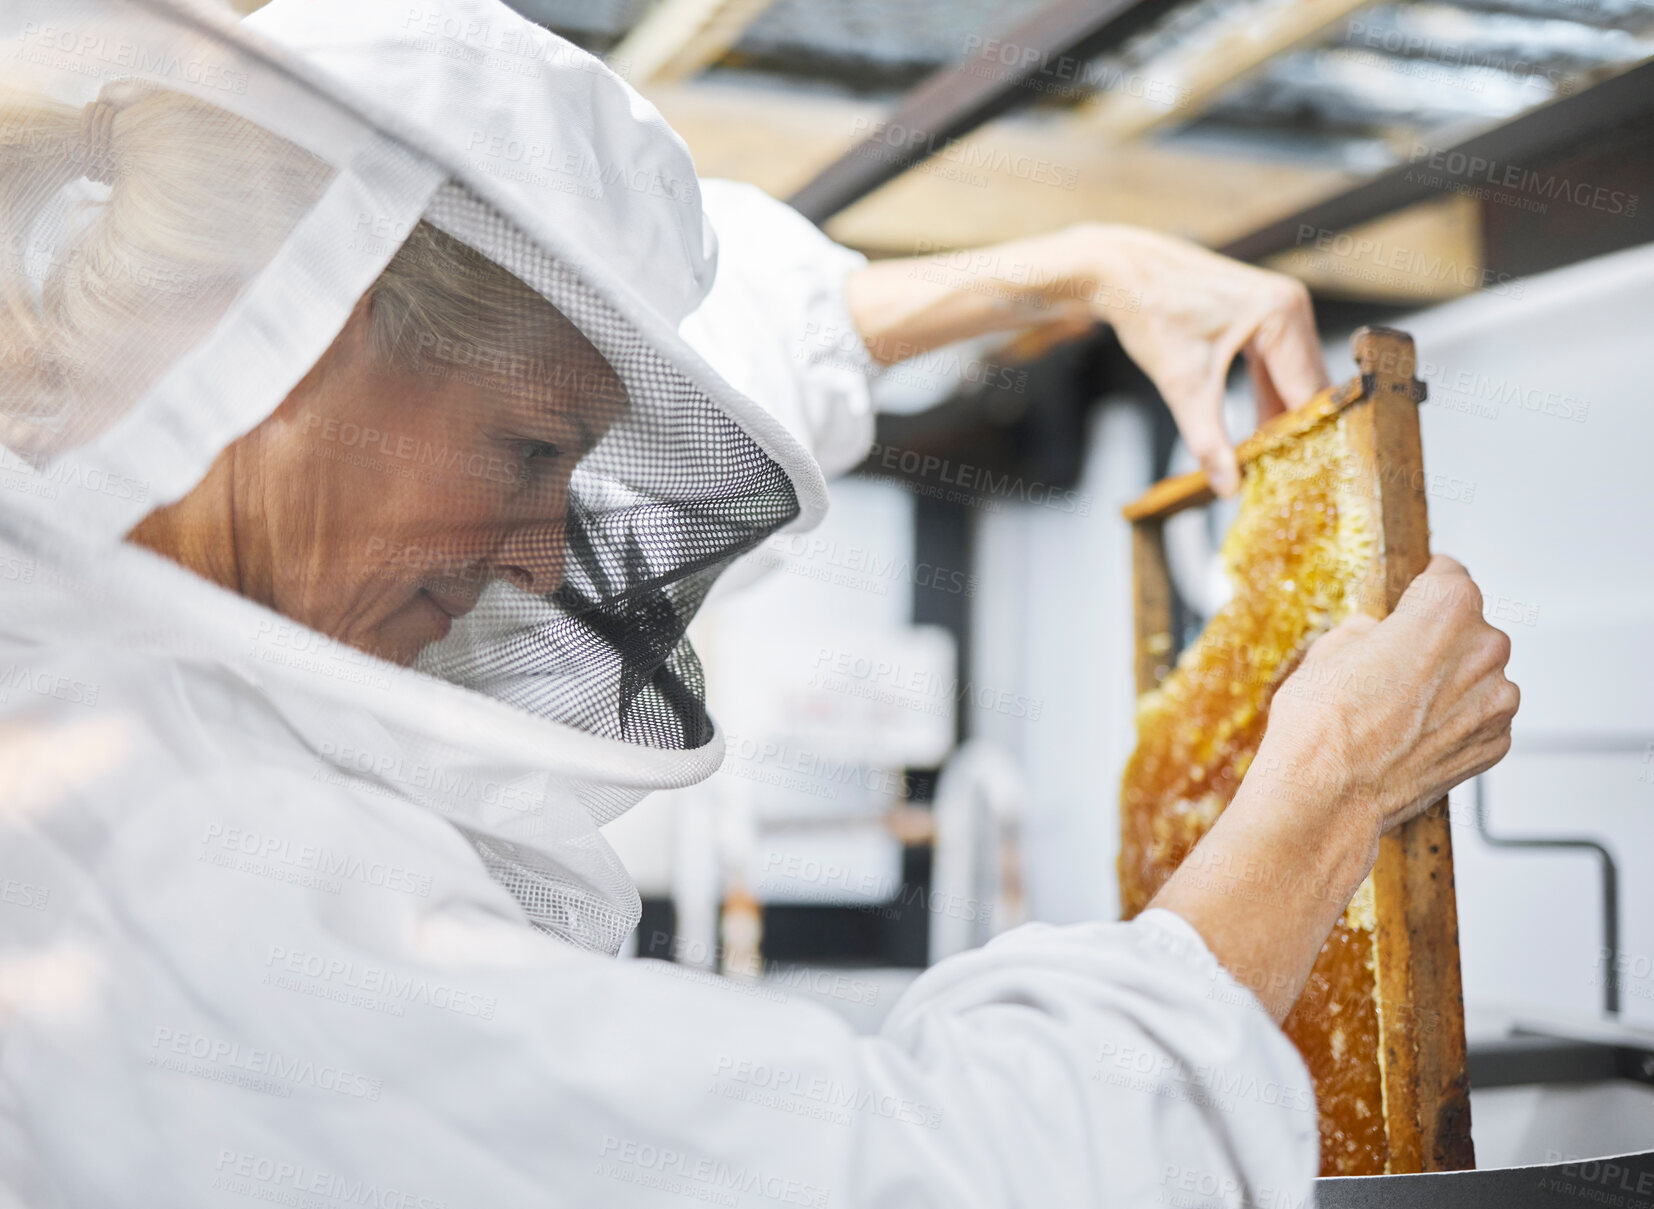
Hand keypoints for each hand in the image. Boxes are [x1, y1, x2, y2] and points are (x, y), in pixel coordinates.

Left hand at [843, 222, 1326, 496]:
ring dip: (1273, 427)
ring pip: (1278, 384)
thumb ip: (1202, 436)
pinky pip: (1260, 372)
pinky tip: (1251, 445)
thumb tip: (1225, 489)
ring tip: (1273, 482)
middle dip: (1290, 440)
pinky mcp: (1242, 311)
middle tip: (1292, 496)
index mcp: (1278, 313)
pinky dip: (1256, 406)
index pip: (1304, 391)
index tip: (1303, 485)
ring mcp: (1264, 305)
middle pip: (1297, 390)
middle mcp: (1283, 304)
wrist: (1100, 257)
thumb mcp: (1174, 379)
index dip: (1302, 441)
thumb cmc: (1131, 304)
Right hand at [1260, 555, 1519, 838]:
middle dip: (1435, 640)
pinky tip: (1412, 735)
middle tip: (1392, 665)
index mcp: (1447, 609)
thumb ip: (1371, 631)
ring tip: (1399, 707)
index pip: (1449, 574)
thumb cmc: (1322, 721)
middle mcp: (1485, 649)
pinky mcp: (1494, 743)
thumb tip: (1379, 636)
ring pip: (1476, 675)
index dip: (1423, 586)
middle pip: (1468, 628)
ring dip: (1448, 683)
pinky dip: (1454, 722)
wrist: (1326, 794)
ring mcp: (1495, 700)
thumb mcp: (1330, 648)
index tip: (1414, 596)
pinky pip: (1479, 717)